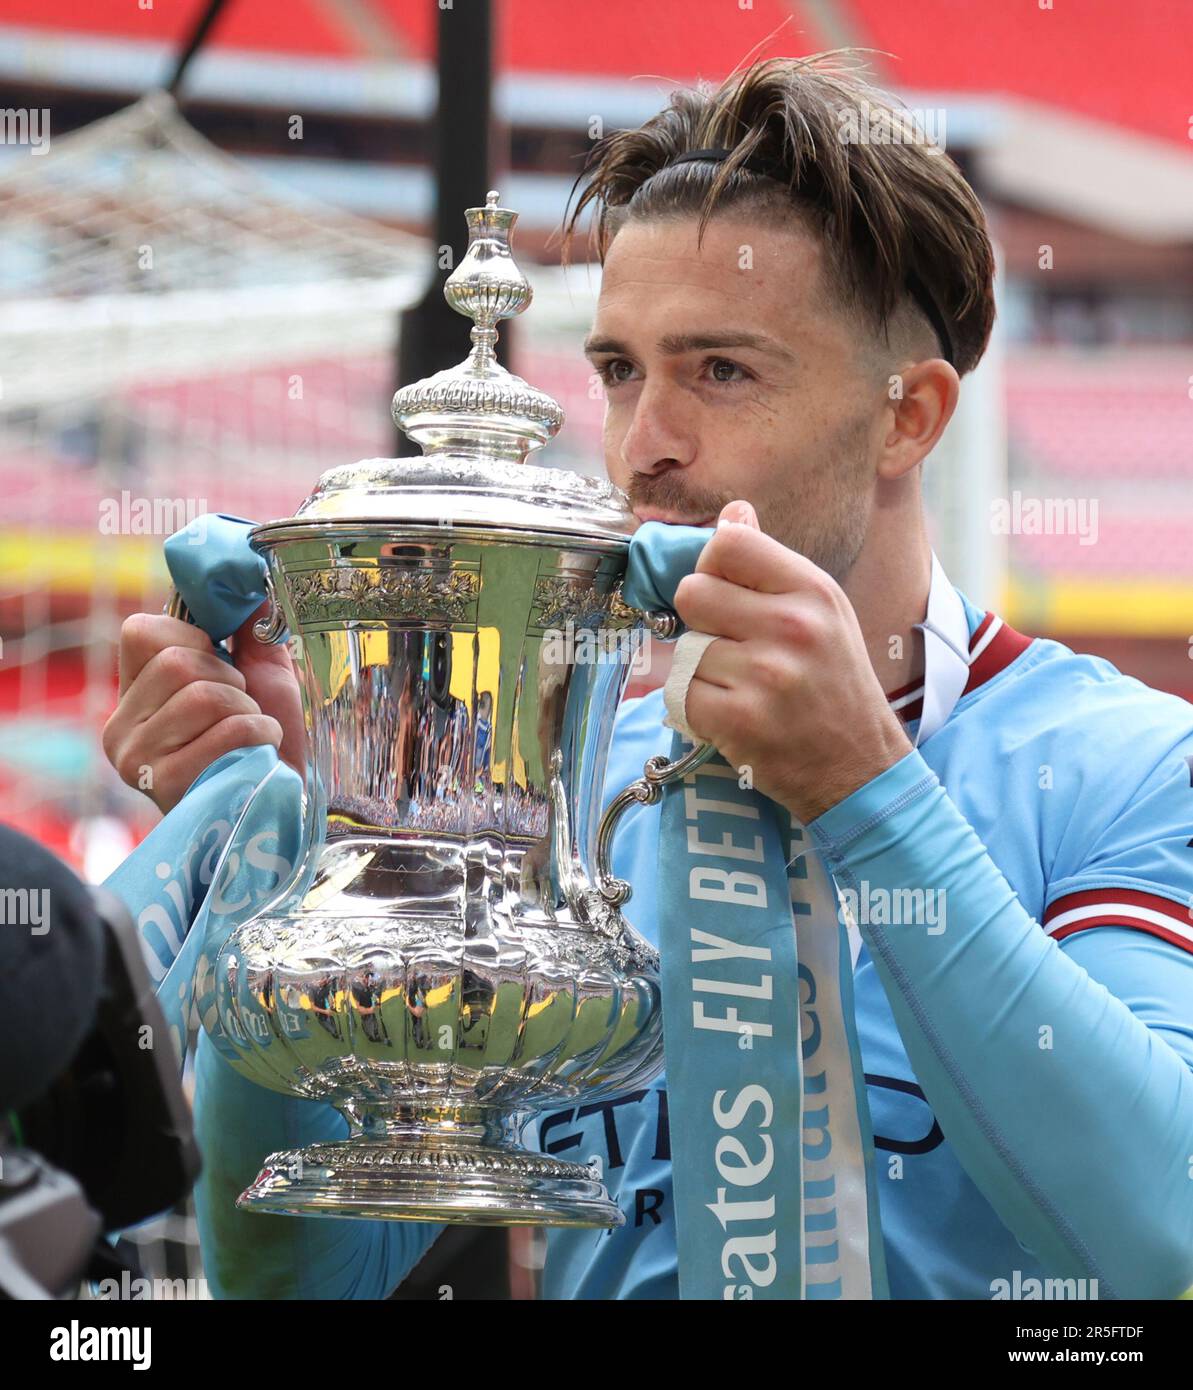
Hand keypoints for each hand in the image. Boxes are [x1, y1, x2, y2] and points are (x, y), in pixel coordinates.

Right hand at [102, 603, 304, 815]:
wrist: (286, 807)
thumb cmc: (267, 741)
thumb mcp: (259, 674)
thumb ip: (248, 628)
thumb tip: (247, 577)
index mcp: (133, 695)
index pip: (141, 632)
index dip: (195, 640)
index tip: (220, 669)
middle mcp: (120, 727)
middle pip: (177, 662)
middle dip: (229, 680)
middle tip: (241, 709)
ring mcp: (135, 758)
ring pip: (202, 694)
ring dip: (246, 711)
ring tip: (251, 734)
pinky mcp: (163, 784)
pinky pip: (224, 729)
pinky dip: (258, 733)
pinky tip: (258, 753)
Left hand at [672, 500, 912, 822]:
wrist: (860, 768)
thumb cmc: (835, 684)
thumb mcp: (823, 612)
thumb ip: (771, 565)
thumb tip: (732, 513)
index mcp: (812, 589)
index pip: (728, 543)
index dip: (713, 566)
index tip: (726, 592)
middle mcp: (791, 625)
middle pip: (691, 591)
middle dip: (700, 620)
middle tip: (731, 646)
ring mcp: (764, 674)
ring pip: (685, 648)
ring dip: (701, 670)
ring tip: (740, 687)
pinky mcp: (738, 719)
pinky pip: (681, 694)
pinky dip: (697, 708)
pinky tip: (733, 715)